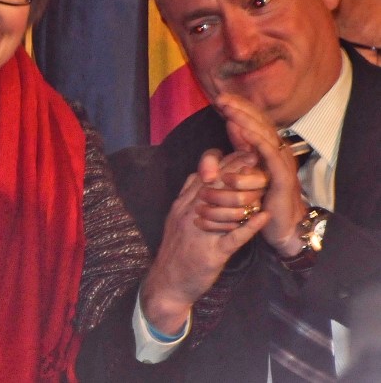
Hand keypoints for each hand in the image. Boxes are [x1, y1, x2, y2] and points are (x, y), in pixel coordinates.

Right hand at [140, 154, 267, 334]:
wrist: (167, 283)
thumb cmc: (177, 251)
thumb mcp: (177, 218)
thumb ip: (187, 196)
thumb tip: (200, 174)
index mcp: (183, 205)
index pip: (203, 176)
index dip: (224, 163)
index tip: (242, 150)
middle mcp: (190, 215)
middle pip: (215, 187)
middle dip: (237, 170)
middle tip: (257, 156)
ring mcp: (200, 233)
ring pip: (225, 208)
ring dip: (247, 196)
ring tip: (266, 185)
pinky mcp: (211, 253)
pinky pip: (232, 237)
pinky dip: (249, 226)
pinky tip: (263, 217)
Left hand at [215, 93, 307, 255]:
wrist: (281, 227)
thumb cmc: (261, 200)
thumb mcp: (244, 173)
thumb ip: (234, 153)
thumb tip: (229, 128)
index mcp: (268, 148)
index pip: (254, 120)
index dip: (239, 107)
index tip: (220, 97)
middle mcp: (277, 151)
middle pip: (259, 122)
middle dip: (240, 108)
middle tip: (221, 98)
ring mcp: (282, 162)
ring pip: (264, 134)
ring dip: (246, 120)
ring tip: (229, 110)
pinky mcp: (283, 177)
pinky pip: (270, 154)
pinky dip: (257, 141)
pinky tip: (243, 131)